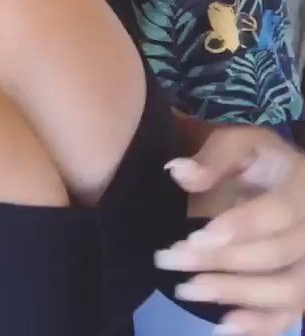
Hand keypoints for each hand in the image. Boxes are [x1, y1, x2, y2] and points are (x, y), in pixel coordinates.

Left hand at [155, 125, 304, 334]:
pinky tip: (223, 326)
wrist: (285, 181)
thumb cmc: (259, 161)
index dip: (242, 227)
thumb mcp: (238, 144)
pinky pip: (291, 314)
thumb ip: (212, 159)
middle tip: (171, 259)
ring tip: (187, 289)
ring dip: (236, 294)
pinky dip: (260, 325)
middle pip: (278, 254)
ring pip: (288, 290)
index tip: (196, 239)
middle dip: (222, 261)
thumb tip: (178, 172)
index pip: (281, 211)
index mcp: (304, 184)